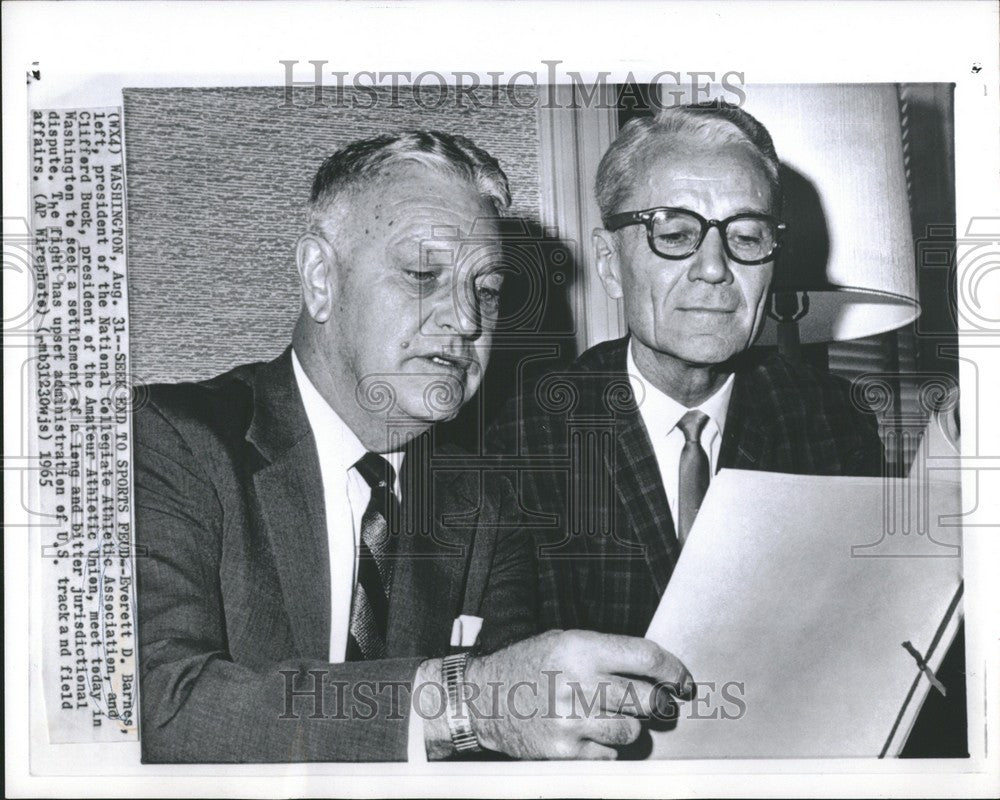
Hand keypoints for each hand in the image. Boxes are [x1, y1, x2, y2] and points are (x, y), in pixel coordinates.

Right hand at [464, 629, 693, 759]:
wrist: (484, 699)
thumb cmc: (530, 665)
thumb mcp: (565, 642)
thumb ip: (607, 653)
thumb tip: (658, 672)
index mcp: (580, 649)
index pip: (646, 657)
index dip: (673, 670)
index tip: (682, 680)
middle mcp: (578, 683)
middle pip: (647, 699)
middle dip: (659, 703)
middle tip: (658, 703)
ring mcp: (571, 721)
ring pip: (632, 731)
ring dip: (629, 725)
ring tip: (608, 715)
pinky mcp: (564, 751)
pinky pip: (609, 753)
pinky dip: (606, 746)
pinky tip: (586, 732)